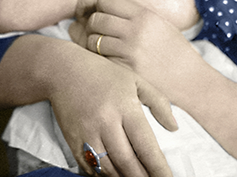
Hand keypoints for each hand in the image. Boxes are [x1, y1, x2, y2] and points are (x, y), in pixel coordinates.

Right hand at [49, 45, 177, 176]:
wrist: (61, 70)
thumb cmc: (102, 73)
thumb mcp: (134, 80)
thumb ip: (158, 102)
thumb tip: (174, 128)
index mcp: (125, 108)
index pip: (146, 147)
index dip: (159, 168)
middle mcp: (106, 123)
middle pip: (128, 163)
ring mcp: (87, 133)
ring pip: (109, 169)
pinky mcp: (73, 140)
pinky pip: (90, 167)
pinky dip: (103, 175)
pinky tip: (115, 175)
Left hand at [72, 0, 203, 102]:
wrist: (191, 80)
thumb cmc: (176, 52)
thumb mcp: (159, 24)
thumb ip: (135, 15)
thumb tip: (106, 6)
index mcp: (145, 15)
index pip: (107, 0)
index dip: (101, 6)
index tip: (104, 13)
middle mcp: (135, 30)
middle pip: (97, 19)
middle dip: (94, 24)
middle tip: (99, 31)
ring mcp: (129, 51)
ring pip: (94, 40)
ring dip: (94, 43)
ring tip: (103, 47)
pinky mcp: (126, 69)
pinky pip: (101, 59)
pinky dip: (101, 59)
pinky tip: (110, 60)